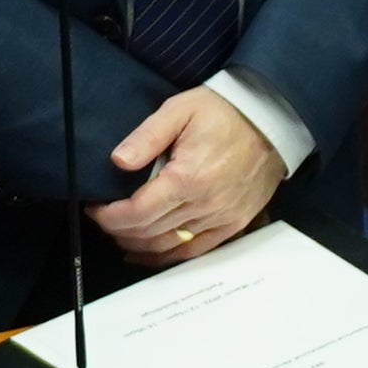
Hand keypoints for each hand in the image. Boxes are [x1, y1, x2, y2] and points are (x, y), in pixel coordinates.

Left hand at [91, 88, 283, 265]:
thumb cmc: (224, 113)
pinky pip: (195, 251)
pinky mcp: (234, 223)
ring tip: (121, 233)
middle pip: (148, 233)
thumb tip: (117, 161)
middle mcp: (205, 204)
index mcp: (188, 178)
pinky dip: (168, 256)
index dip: (109, 217)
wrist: (272, 122)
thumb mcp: (179, 111)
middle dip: (118, 229)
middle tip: (103, 218)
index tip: (95, 209)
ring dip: (138, 244)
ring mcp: (221, 217)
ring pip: (168, 246)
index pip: (137, 213)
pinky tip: (149, 253)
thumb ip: (146, 137)